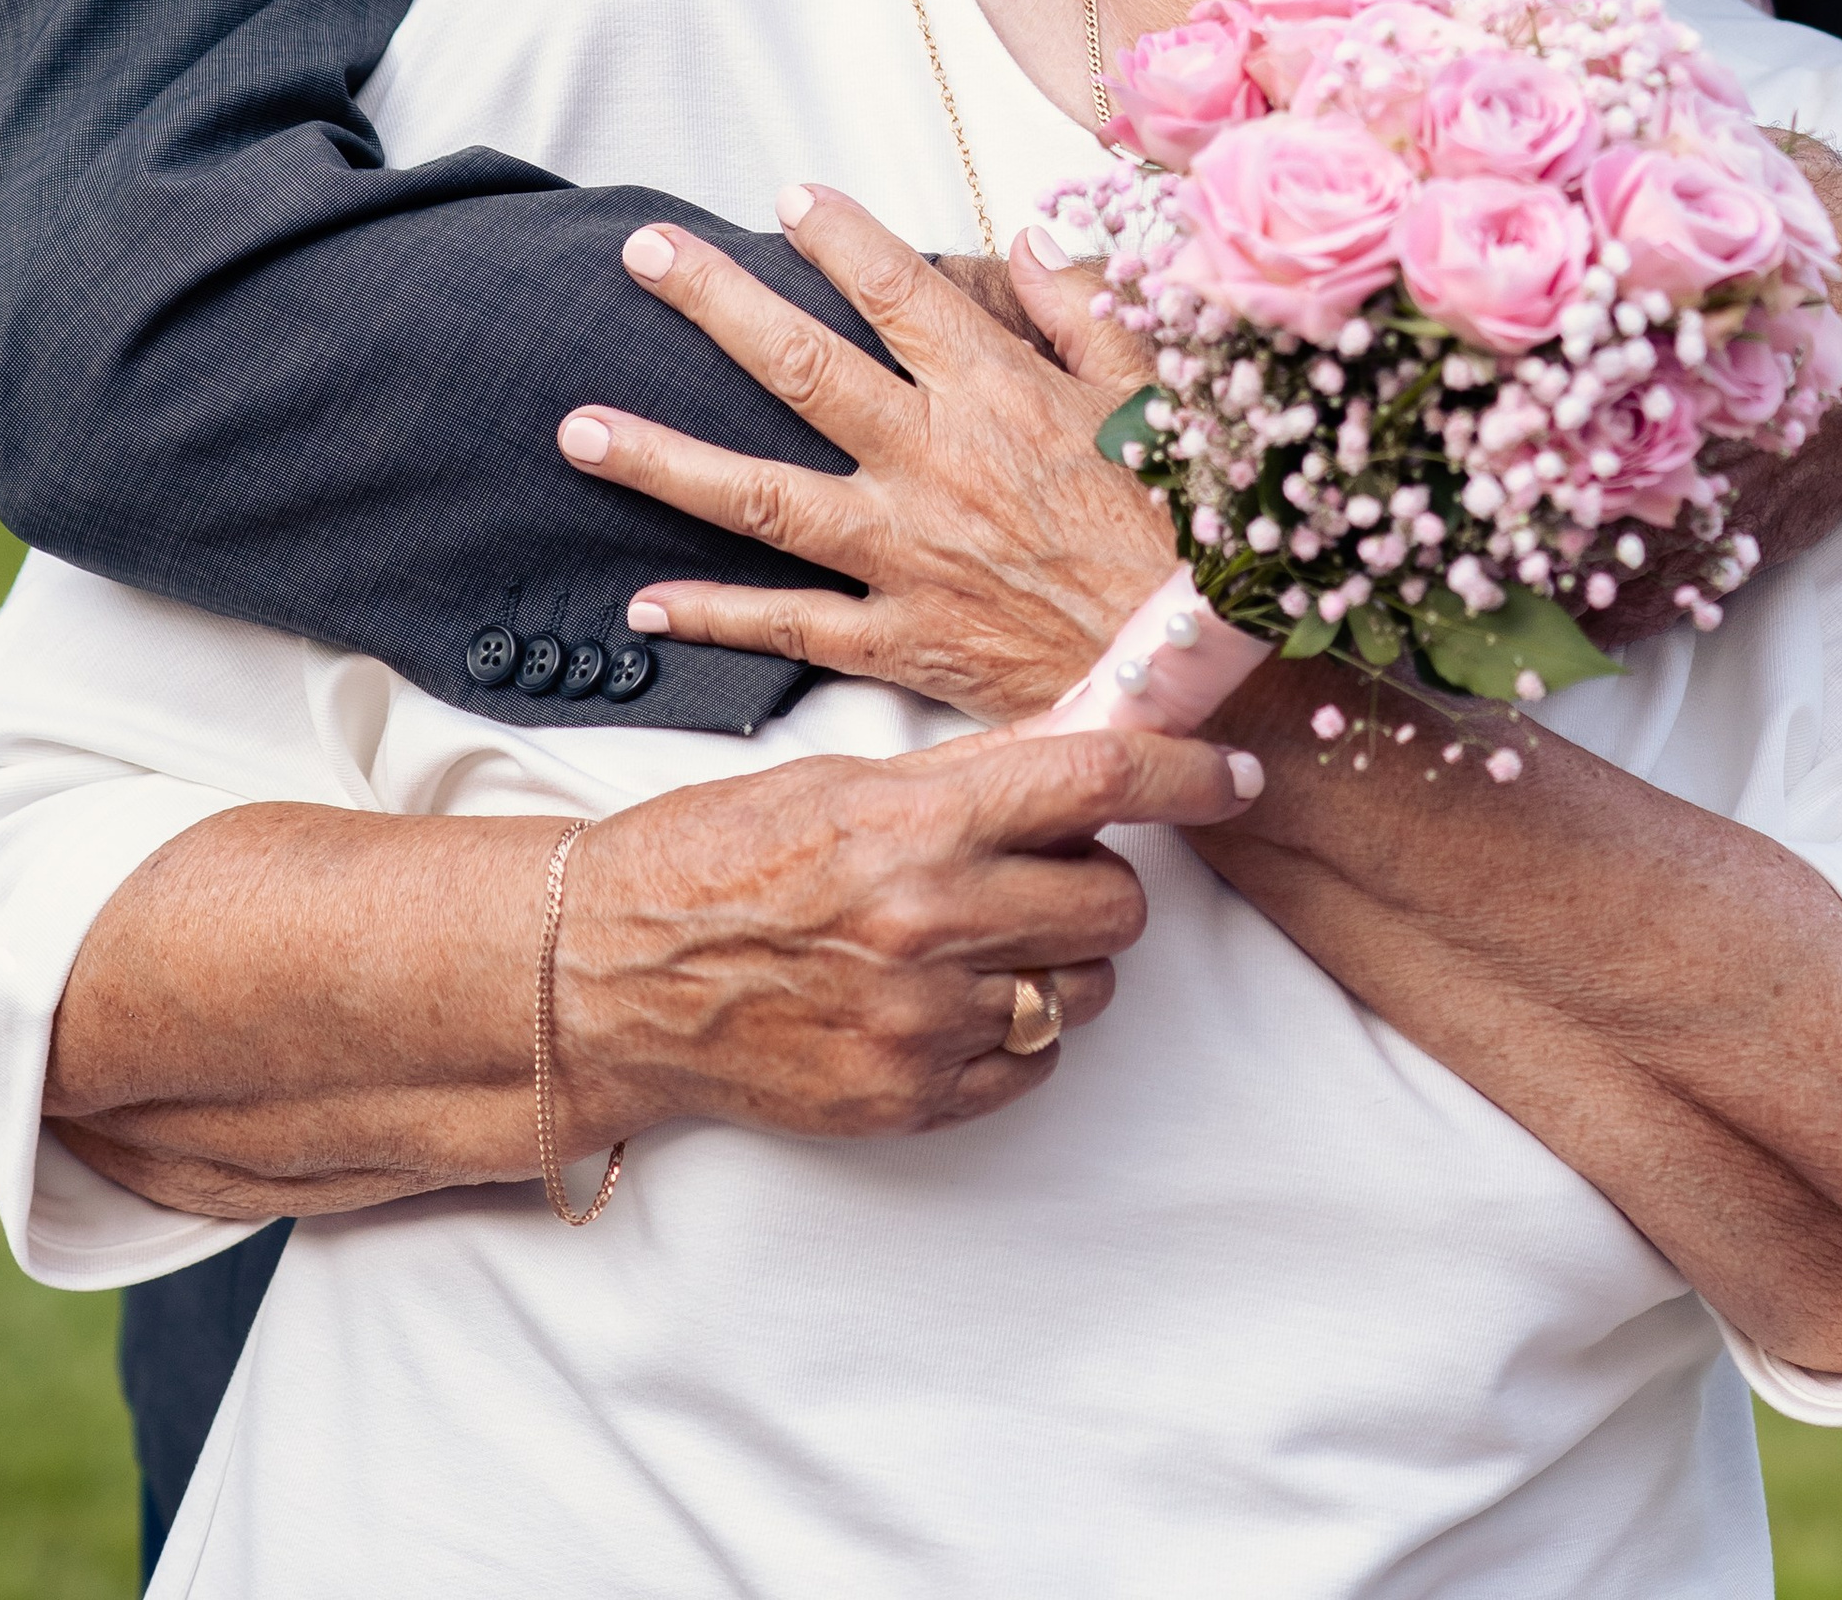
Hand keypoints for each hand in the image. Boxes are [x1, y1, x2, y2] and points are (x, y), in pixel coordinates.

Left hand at [556, 193, 1177, 717]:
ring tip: (576, 429)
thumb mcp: (1153, 396)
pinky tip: (643, 599)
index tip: (788, 197)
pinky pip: (790, 624)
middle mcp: (936, 464)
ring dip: (663, 459)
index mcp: (1000, 394)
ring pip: (761, 497)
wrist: (1196, 676)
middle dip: (714, 304)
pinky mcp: (901, 640)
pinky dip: (714, 614)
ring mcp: (906, 555)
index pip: (900, 294)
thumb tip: (1030, 240)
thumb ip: (1086, 310)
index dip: (841, 238)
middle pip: (801, 369)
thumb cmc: (1182, 529)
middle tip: (642, 255)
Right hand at [556, 721, 1257, 1148]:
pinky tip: (949, 999)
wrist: (606, 976)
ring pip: (1087, 987)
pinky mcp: (910, 1099)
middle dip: (1096, 879)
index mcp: (917, 820)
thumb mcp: (842, 779)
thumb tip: (1084, 741)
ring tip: (979, 938)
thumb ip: (972, 772)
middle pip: (1116, 900)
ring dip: (1061, 960)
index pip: (1101, 779)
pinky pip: (1032, 1064)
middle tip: (1039, 870)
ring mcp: (924, 1021)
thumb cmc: (714, 857)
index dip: (1188, 771)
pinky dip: (1014, 1031)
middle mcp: (932, 922)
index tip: (1235, 774)